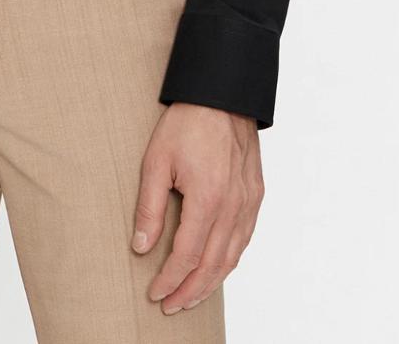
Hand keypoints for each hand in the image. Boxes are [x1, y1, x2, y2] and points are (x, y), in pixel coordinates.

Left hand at [131, 102, 262, 313]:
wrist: (222, 93)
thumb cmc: (187, 122)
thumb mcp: (156, 160)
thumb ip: (150, 206)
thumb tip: (142, 246)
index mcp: (208, 198)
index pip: (187, 255)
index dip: (170, 280)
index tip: (155, 293)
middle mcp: (233, 206)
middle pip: (212, 265)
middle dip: (189, 291)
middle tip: (170, 305)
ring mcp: (249, 201)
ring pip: (232, 257)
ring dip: (211, 282)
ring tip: (191, 296)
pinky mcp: (256, 194)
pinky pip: (245, 238)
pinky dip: (230, 259)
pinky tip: (216, 266)